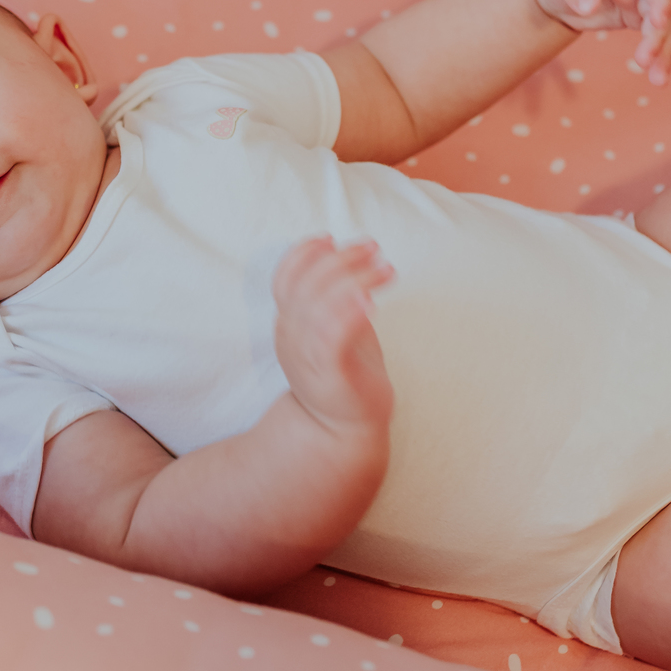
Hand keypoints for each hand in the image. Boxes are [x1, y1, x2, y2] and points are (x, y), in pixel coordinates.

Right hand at [272, 236, 393, 436]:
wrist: (342, 432)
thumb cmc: (346, 372)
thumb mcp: (335, 327)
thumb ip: (334, 296)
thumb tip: (345, 253)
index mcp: (290, 323)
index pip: (284, 278)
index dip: (303, 253)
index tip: (331, 238)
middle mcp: (291, 337)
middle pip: (306, 285)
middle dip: (341, 259)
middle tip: (374, 248)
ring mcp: (306, 357)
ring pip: (319, 306)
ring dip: (354, 279)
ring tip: (386, 268)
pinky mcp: (328, 376)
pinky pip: (330, 338)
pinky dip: (347, 314)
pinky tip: (371, 302)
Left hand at [531, 0, 670, 83]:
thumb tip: (589, 6)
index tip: (658, 21)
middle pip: (663, 7)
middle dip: (660, 35)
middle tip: (644, 61)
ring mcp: (641, 2)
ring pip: (664, 26)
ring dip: (664, 52)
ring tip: (658, 80)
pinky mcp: (638, 20)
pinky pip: (655, 38)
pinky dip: (658, 57)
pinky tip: (657, 77)